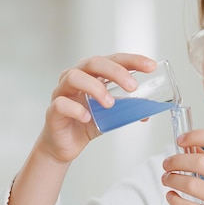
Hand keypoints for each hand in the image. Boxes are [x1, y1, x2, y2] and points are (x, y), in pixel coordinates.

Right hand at [37, 54, 156, 163]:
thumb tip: (147, 109)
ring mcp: (62, 92)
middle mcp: (75, 77)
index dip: (132, 61)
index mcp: (92, 74)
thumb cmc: (85, 123)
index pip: (113, 59)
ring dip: (96, 88)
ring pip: (74, 77)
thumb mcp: (111, 114)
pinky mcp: (53, 110)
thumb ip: (126, 108)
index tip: (150, 66)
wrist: (65, 145)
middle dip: (116, 72)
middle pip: (93, 62)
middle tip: (132, 87)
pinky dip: (76, 109)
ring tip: (110, 104)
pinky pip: (61, 104)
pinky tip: (87, 118)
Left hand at [161, 129, 203, 204]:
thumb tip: (190, 146)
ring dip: (173, 179)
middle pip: (201, 162)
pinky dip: (176, 200)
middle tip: (167, 163)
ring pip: (193, 185)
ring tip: (167, 178)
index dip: (196, 136)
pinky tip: (172, 196)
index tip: (181, 140)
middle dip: (177, 160)